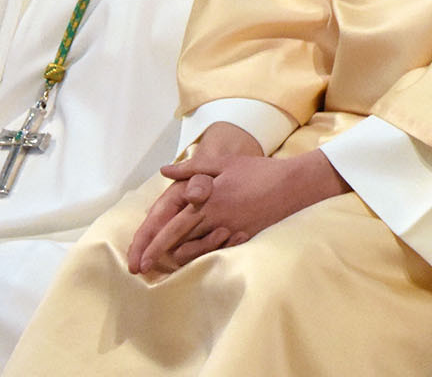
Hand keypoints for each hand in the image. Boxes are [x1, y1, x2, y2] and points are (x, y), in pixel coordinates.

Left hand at [129, 150, 347, 274]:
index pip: (172, 226)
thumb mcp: (224, 163)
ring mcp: (231, 230)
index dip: (152, 243)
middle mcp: (216, 219)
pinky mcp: (245, 236)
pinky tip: (198, 254)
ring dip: (181, 255)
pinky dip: (205, 253)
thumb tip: (165, 171)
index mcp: (208, 201)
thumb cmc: (258, 170)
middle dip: (158, 255)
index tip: (138, 258)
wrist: (294, 184)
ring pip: (198, 249)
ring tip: (168, 261)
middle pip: (180, 241)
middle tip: (141, 269)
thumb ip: (192, 168)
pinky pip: (219, 249)